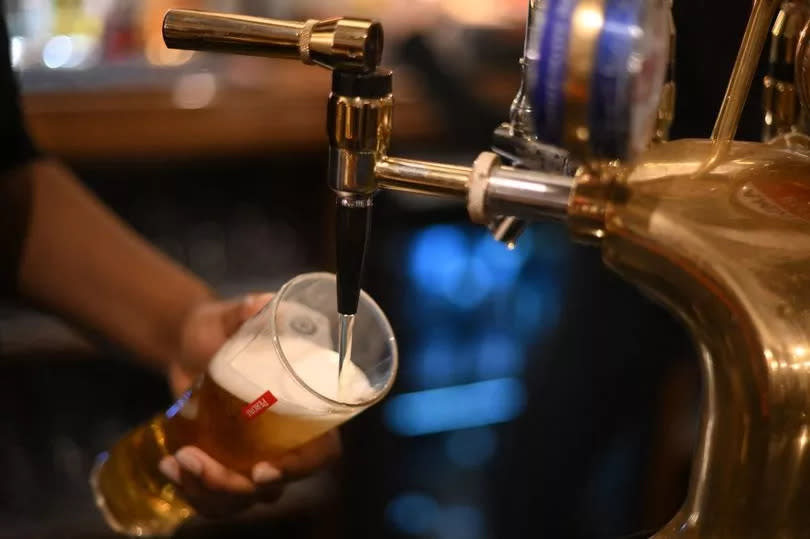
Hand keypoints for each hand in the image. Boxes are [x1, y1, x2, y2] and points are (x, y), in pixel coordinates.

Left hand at [159, 294, 341, 517]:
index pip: (321, 453)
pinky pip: (217, 499)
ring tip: (175, 461)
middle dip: (232, 486)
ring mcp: (256, 457)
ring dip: (206, 492)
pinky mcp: (227, 465)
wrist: (187, 343)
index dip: (299, 468)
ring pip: (242, 499)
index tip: (260, 470)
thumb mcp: (230, 316)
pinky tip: (168, 466)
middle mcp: (286, 440)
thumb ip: (247, 310)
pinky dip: (191, 491)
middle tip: (193, 458)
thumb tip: (260, 303)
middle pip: (274, 486)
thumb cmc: (219, 327)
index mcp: (306, 409)